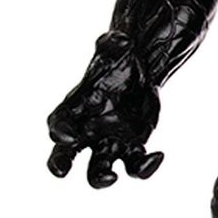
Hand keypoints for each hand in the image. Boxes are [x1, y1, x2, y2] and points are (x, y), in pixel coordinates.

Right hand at [47, 31, 163, 187]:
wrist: (139, 70)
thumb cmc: (117, 59)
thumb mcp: (115, 47)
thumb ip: (112, 44)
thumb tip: (122, 39)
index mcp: (75, 107)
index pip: (59, 121)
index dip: (59, 130)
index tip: (67, 136)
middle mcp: (86, 130)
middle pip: (65, 154)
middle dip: (59, 163)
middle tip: (62, 171)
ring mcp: (108, 142)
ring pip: (98, 169)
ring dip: (101, 178)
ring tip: (112, 177)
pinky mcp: (132, 147)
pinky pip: (134, 165)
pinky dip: (144, 167)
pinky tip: (158, 156)